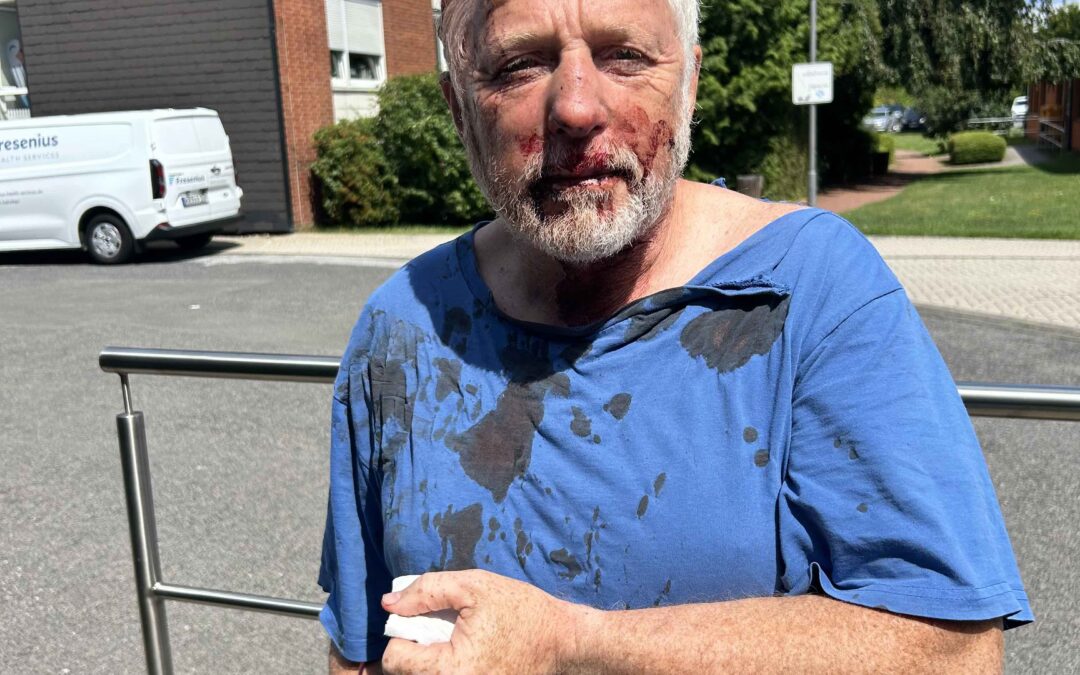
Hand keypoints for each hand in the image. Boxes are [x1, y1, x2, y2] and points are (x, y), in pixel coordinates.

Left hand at [380, 570, 584, 674]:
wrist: (563, 641)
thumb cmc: (522, 611)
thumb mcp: (474, 585)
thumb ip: (427, 591)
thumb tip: (389, 604)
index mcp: (451, 670)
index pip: (394, 660)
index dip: (402, 634)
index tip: (423, 620)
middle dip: (415, 648)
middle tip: (440, 630)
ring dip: (428, 660)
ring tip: (454, 641)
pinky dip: (446, 667)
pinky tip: (466, 653)